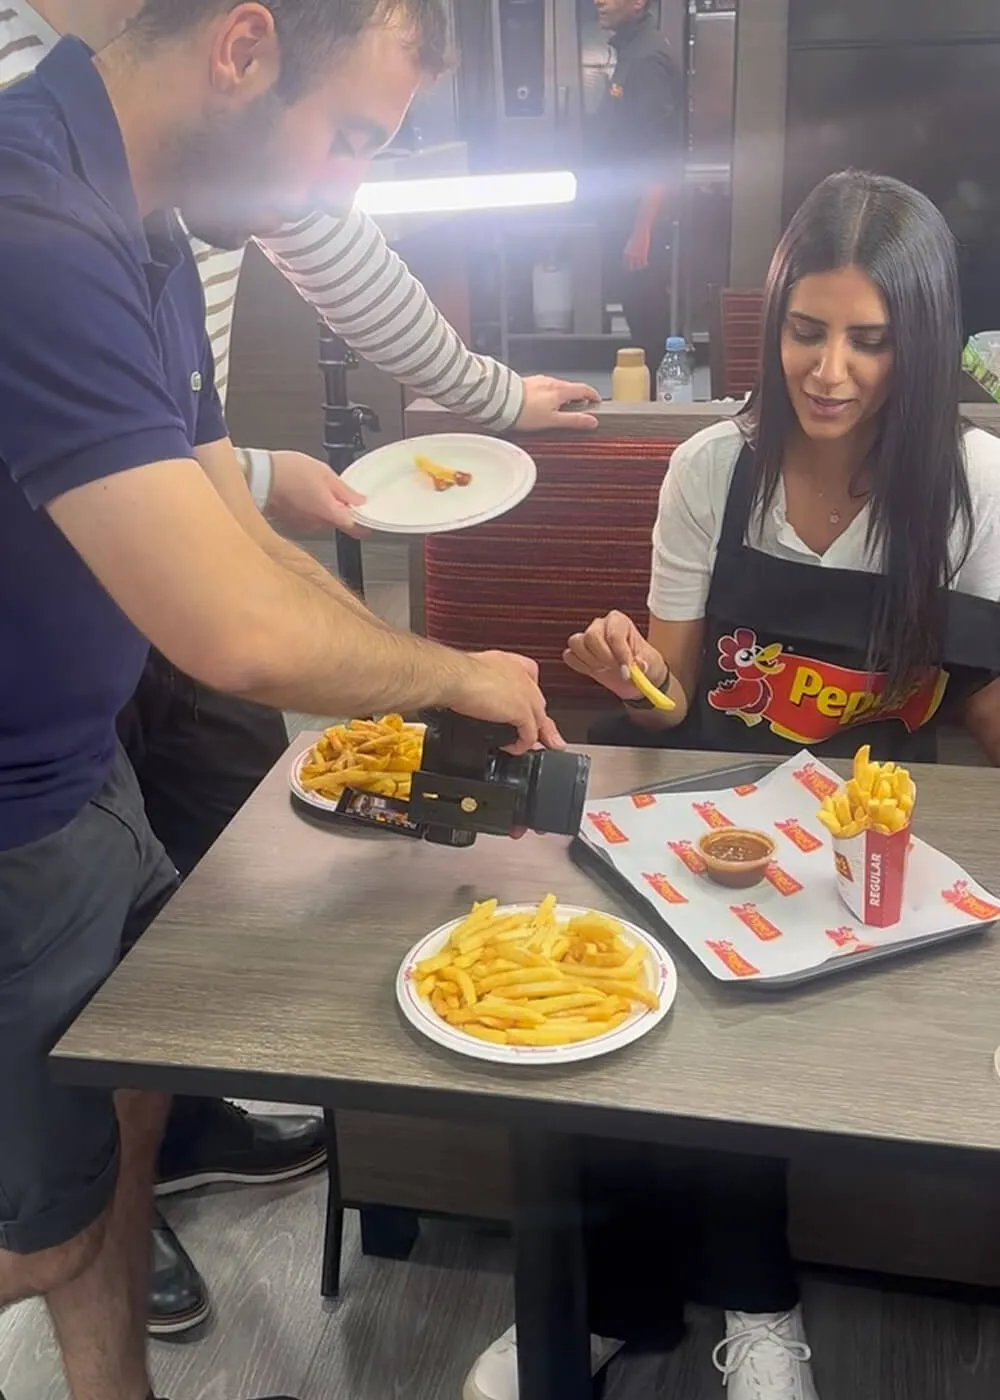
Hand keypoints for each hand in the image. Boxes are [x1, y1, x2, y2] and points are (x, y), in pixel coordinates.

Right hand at [266, 451, 368, 535]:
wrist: (259, 476)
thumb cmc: (288, 472)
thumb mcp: (324, 473)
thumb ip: (344, 490)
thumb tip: (359, 500)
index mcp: (329, 512)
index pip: (354, 527)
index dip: (363, 523)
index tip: (367, 519)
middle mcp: (316, 523)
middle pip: (337, 521)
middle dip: (339, 509)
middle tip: (335, 492)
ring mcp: (303, 525)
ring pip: (321, 520)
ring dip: (322, 508)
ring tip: (313, 488)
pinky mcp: (290, 523)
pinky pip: (306, 519)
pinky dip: (308, 509)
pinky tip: (301, 494)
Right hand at [449, 650, 565, 755]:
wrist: (453, 677)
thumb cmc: (454, 673)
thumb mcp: (471, 674)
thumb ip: (481, 684)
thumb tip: (477, 698)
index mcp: (510, 663)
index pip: (531, 679)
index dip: (528, 697)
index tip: (521, 710)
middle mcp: (522, 676)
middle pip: (538, 703)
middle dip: (536, 721)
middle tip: (527, 734)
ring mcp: (525, 693)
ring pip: (540, 719)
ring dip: (532, 736)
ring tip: (520, 744)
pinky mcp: (522, 711)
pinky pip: (530, 734)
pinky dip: (522, 745)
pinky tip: (510, 748)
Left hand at [515, 376, 599, 432]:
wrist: (500, 402)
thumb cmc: (524, 412)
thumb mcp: (553, 420)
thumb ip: (573, 420)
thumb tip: (592, 421)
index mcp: (560, 390)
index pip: (583, 389)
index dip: (592, 395)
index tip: (596, 401)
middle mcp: (551, 382)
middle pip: (570, 388)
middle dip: (576, 397)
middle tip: (579, 409)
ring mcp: (539, 381)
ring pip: (556, 387)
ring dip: (561, 396)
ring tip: (559, 409)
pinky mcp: (528, 383)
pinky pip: (544, 388)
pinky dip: (548, 395)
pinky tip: (542, 405)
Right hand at [563, 612, 666, 698]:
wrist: (634, 675)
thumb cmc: (642, 663)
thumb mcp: (651, 664)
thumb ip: (645, 664)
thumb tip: (639, 664)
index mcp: (619, 621)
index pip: (614, 634)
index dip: (620, 654)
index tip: (627, 670)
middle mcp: (600, 625)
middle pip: (592, 636)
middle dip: (604, 658)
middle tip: (616, 669)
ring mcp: (586, 637)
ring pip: (577, 644)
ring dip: (591, 661)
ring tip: (606, 668)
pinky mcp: (577, 651)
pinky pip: (569, 656)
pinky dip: (580, 666)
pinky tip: (595, 670)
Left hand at [623, 228, 650, 271]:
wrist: (640, 232)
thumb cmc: (636, 235)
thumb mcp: (630, 243)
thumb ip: (630, 248)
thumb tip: (630, 251)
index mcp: (626, 252)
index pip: (625, 262)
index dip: (627, 265)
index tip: (629, 265)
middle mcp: (631, 256)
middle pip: (631, 266)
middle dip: (633, 268)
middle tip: (635, 268)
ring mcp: (637, 256)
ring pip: (638, 266)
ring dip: (640, 267)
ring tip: (641, 266)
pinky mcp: (643, 255)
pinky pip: (643, 263)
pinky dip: (645, 264)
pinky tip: (646, 263)